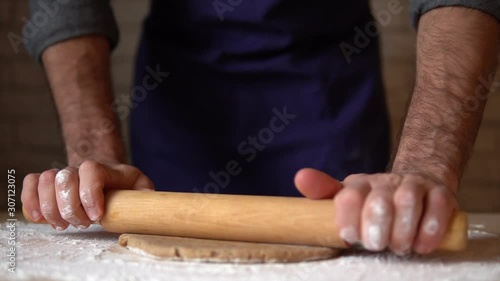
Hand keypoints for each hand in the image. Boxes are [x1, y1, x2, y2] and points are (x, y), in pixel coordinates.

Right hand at [21, 161, 153, 229]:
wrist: (108, 174)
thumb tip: (151, 207)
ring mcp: (65, 173)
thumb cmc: (125, 186)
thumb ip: (147, 195)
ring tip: (65, 225)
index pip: (91, 170)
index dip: (89, 193)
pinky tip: (41, 218)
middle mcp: (82, 168)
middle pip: (65, 177)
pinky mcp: (50, 183)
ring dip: (51, 208)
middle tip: (83, 224)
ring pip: (46, 180)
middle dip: (70, 207)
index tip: (97, 215)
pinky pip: (32, 182)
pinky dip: (31, 201)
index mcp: (108, 170)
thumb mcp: (141, 187)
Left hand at [294, 168, 456, 254]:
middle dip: (376, 227)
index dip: (348, 219)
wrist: (415, 182)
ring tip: (399, 247)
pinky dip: (430, 228)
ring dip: (403, 230)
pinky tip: (422, 244)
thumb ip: (323, 192)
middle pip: (379, 201)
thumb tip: (300, 177)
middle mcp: (384, 182)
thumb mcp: (347, 198)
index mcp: (358, 185)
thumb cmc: (374, 200)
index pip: (348, 197)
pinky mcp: (439, 192)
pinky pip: (438, 206)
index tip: (349, 237)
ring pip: (408, 201)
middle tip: (376, 244)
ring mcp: (413, 185)